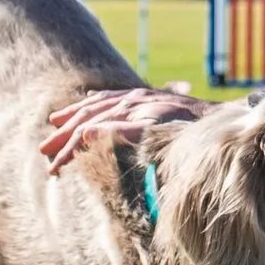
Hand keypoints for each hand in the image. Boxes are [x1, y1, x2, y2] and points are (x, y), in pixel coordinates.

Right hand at [42, 87, 207, 174]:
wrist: (220, 117)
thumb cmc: (189, 131)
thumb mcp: (156, 134)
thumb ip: (121, 132)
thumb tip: (86, 134)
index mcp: (130, 109)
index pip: (88, 130)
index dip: (68, 149)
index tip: (53, 168)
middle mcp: (133, 99)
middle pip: (90, 115)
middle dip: (65, 134)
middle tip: (44, 152)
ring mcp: (141, 96)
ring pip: (99, 103)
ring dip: (76, 115)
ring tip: (56, 123)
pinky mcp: (150, 97)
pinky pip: (115, 96)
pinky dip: (97, 101)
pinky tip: (90, 103)